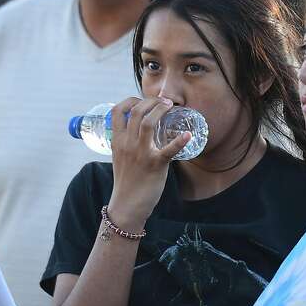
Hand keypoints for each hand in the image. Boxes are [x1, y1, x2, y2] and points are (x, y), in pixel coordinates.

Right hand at [105, 97, 190, 230]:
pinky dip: (180, 141)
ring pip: (148, 123)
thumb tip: (138, 130)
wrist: (126, 205)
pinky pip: (168, 150)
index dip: (130, 100)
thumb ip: (126, 142)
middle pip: (137, 112)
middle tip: (164, 101)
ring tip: (171, 106)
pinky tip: (188, 136)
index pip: (118, 111)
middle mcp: (127, 144)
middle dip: (151, 101)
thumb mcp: (119, 157)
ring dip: (161, 110)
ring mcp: (141, 153)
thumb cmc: (126, 181)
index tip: (141, 100)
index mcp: (117, 141)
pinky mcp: (155, 165)